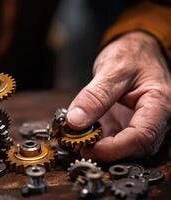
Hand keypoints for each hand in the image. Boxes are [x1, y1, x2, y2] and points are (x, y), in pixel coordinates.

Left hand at [66, 32, 170, 160]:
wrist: (137, 50)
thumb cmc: (132, 54)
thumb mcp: (112, 69)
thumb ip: (95, 96)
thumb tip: (75, 122)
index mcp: (158, 103)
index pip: (143, 136)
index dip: (115, 148)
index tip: (89, 147)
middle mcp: (154, 118)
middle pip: (136, 147)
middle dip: (107, 152)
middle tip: (79, 146)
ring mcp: (141, 122)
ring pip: (126, 147)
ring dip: (102, 149)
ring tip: (78, 140)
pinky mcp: (128, 123)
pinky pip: (116, 139)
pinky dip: (99, 141)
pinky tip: (83, 134)